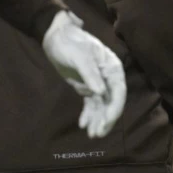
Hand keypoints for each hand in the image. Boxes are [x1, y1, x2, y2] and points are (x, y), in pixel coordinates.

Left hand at [42, 11, 127, 137]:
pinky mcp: (86, 87)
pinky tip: (83, 124)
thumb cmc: (69, 42)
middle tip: (98, 134)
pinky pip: (90, 104)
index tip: (108, 121)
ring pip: (101, 105)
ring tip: (92, 135)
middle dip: (106, 118)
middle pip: (111, 101)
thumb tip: (101, 92)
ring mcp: (97, 83)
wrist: (54, 37)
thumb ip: (90, 74)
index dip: (115, 107)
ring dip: (97, 120)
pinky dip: (88, 114)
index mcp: (112, 67)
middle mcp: (107, 77)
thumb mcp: (79, 56)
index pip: (118, 90)